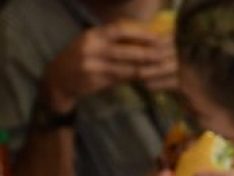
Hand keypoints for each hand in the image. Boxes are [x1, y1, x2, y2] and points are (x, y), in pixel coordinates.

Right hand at [42, 21, 170, 111]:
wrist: (58, 79)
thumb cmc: (82, 59)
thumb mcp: (94, 44)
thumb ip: (115, 42)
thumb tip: (145, 40)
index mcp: (93, 34)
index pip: (120, 28)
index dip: (141, 32)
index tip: (159, 36)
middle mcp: (91, 46)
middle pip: (125, 48)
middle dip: (148, 52)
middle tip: (165, 54)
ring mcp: (92, 64)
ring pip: (125, 66)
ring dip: (145, 67)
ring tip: (161, 67)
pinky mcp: (94, 79)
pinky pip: (120, 78)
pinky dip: (134, 78)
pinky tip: (147, 78)